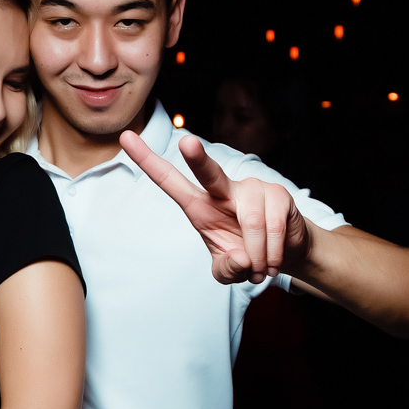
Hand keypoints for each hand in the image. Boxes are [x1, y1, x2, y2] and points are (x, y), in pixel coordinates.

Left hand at [121, 131, 310, 283]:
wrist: (284, 252)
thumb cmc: (246, 255)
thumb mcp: (228, 271)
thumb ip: (227, 270)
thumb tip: (241, 258)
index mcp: (199, 204)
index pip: (168, 180)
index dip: (146, 160)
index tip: (125, 138)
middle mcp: (223, 190)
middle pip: (209, 172)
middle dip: (197, 158)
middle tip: (187, 143)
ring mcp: (252, 188)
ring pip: (251, 220)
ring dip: (257, 254)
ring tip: (258, 268)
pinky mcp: (278, 193)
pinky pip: (272, 226)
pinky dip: (272, 253)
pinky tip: (272, 261)